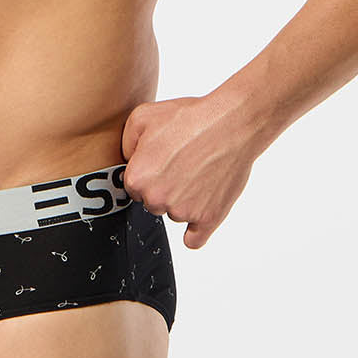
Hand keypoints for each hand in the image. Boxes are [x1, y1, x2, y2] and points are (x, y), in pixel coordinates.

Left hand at [120, 91, 262, 249]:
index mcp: (137, 178)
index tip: (162, 161)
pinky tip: (197, 219)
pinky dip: (195, 232)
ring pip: (175, 214)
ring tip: (198, 171)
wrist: (230, 124)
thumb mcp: (142, 116)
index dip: (148, 172)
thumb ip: (127, 144)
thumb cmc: (189, 118)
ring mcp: (183, 211)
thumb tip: (128, 161)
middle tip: (182, 164)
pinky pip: (194, 241)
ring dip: (182, 200)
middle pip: (153, 203)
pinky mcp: (208, 219)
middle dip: (163, 187)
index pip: (134, 186)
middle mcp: (157, 199)